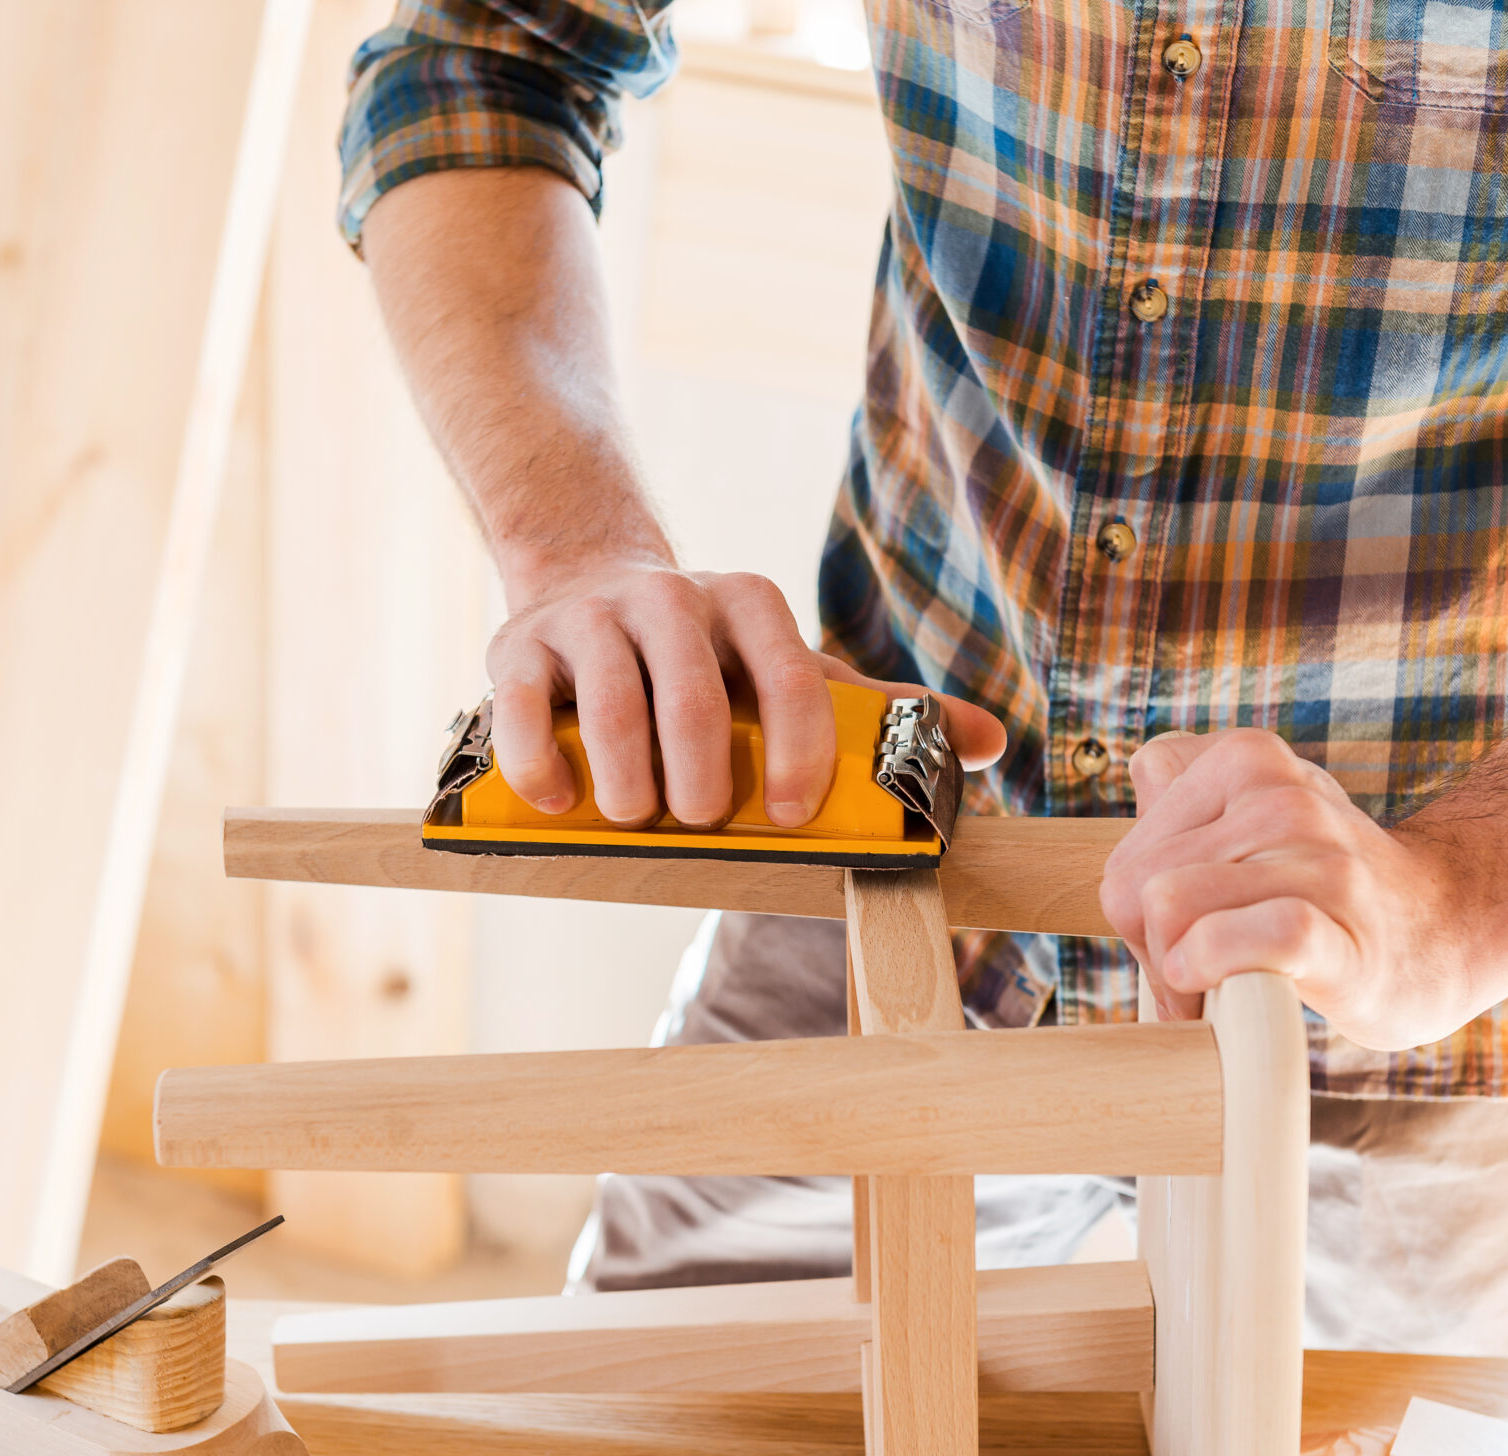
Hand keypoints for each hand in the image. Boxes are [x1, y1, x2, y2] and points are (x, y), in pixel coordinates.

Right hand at [485, 559, 1006, 827]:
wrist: (591, 580)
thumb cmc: (711, 657)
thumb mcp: (793, 670)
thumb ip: (878, 713)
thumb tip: (991, 742)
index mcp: (750, 604)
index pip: (789, 674)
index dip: (797, 749)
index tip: (788, 816)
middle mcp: (670, 600)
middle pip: (691, 692)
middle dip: (700, 773)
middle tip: (700, 822)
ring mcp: (590, 618)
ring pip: (607, 700)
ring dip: (624, 777)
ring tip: (634, 819)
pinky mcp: (516, 646)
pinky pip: (519, 707)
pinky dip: (537, 764)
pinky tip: (558, 804)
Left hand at [1098, 729, 1505, 1047]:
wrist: (1448, 930)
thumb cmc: (1326, 890)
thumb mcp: (1254, 819)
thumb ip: (1188, 794)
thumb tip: (1140, 775)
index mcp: (1244, 759)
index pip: (1125, 852)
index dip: (1139, 914)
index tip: (1187, 937)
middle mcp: (1278, 794)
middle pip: (1133, 885)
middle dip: (1153, 949)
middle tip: (1206, 973)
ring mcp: (1316, 857)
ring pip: (1171, 906)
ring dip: (1179, 974)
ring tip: (1224, 987)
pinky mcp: (1342, 926)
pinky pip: (1254, 936)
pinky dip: (1219, 970)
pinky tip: (1232, 994)